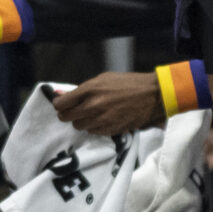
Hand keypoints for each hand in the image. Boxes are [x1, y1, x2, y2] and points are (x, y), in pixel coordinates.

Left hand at [50, 72, 165, 136]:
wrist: (153, 96)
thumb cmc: (128, 83)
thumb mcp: (104, 79)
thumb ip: (82, 88)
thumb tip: (61, 95)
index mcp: (89, 90)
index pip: (61, 104)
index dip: (60, 105)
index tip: (63, 105)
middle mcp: (92, 106)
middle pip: (66, 117)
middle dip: (68, 114)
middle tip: (76, 110)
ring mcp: (101, 120)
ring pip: (78, 126)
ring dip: (82, 121)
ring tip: (93, 114)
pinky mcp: (109, 130)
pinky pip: (92, 132)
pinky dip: (94, 127)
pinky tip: (103, 119)